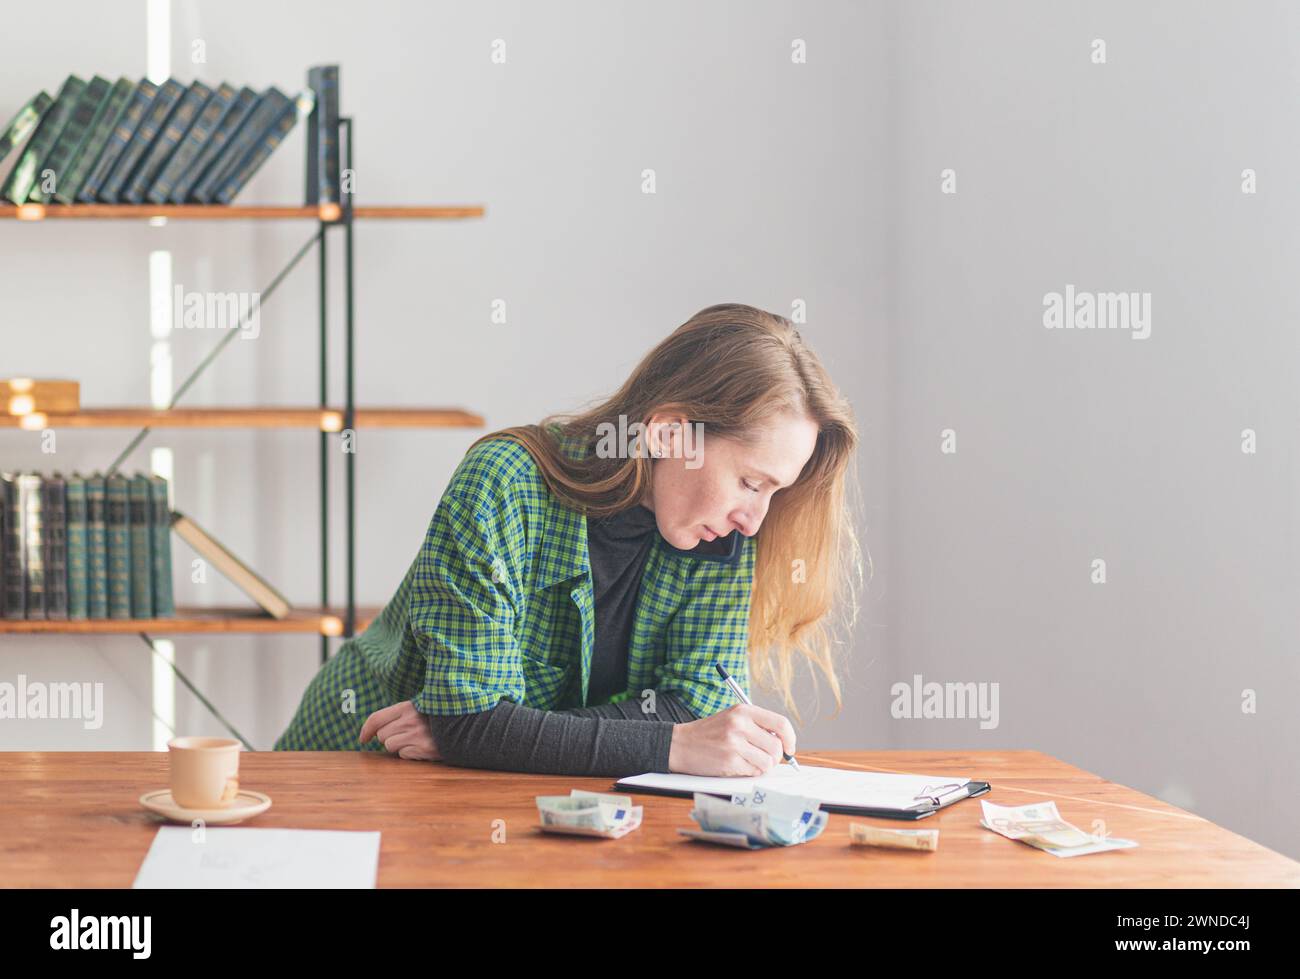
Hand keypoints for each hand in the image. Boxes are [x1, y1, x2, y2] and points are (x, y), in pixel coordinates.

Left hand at [358, 700, 441, 760]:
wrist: (461, 728)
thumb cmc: (435, 719)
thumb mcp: (418, 709)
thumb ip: (399, 715)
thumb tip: (373, 729)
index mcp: (407, 707)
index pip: (376, 718)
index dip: (365, 730)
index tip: (362, 739)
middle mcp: (410, 720)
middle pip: (381, 735)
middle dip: (389, 737)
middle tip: (404, 735)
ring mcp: (417, 734)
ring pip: (390, 746)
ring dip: (399, 746)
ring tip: (414, 740)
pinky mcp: (424, 748)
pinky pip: (403, 754)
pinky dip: (410, 753)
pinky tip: (421, 746)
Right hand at [667, 703, 795, 775]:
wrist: (680, 744)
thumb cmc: (709, 733)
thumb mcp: (733, 718)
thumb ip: (757, 725)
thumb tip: (783, 743)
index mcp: (743, 710)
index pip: (781, 723)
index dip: (790, 738)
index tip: (789, 748)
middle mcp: (740, 724)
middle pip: (776, 747)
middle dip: (775, 757)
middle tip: (765, 758)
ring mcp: (734, 743)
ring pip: (767, 762)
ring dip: (762, 766)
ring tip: (749, 761)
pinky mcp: (729, 761)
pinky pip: (754, 771)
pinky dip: (750, 772)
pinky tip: (737, 765)